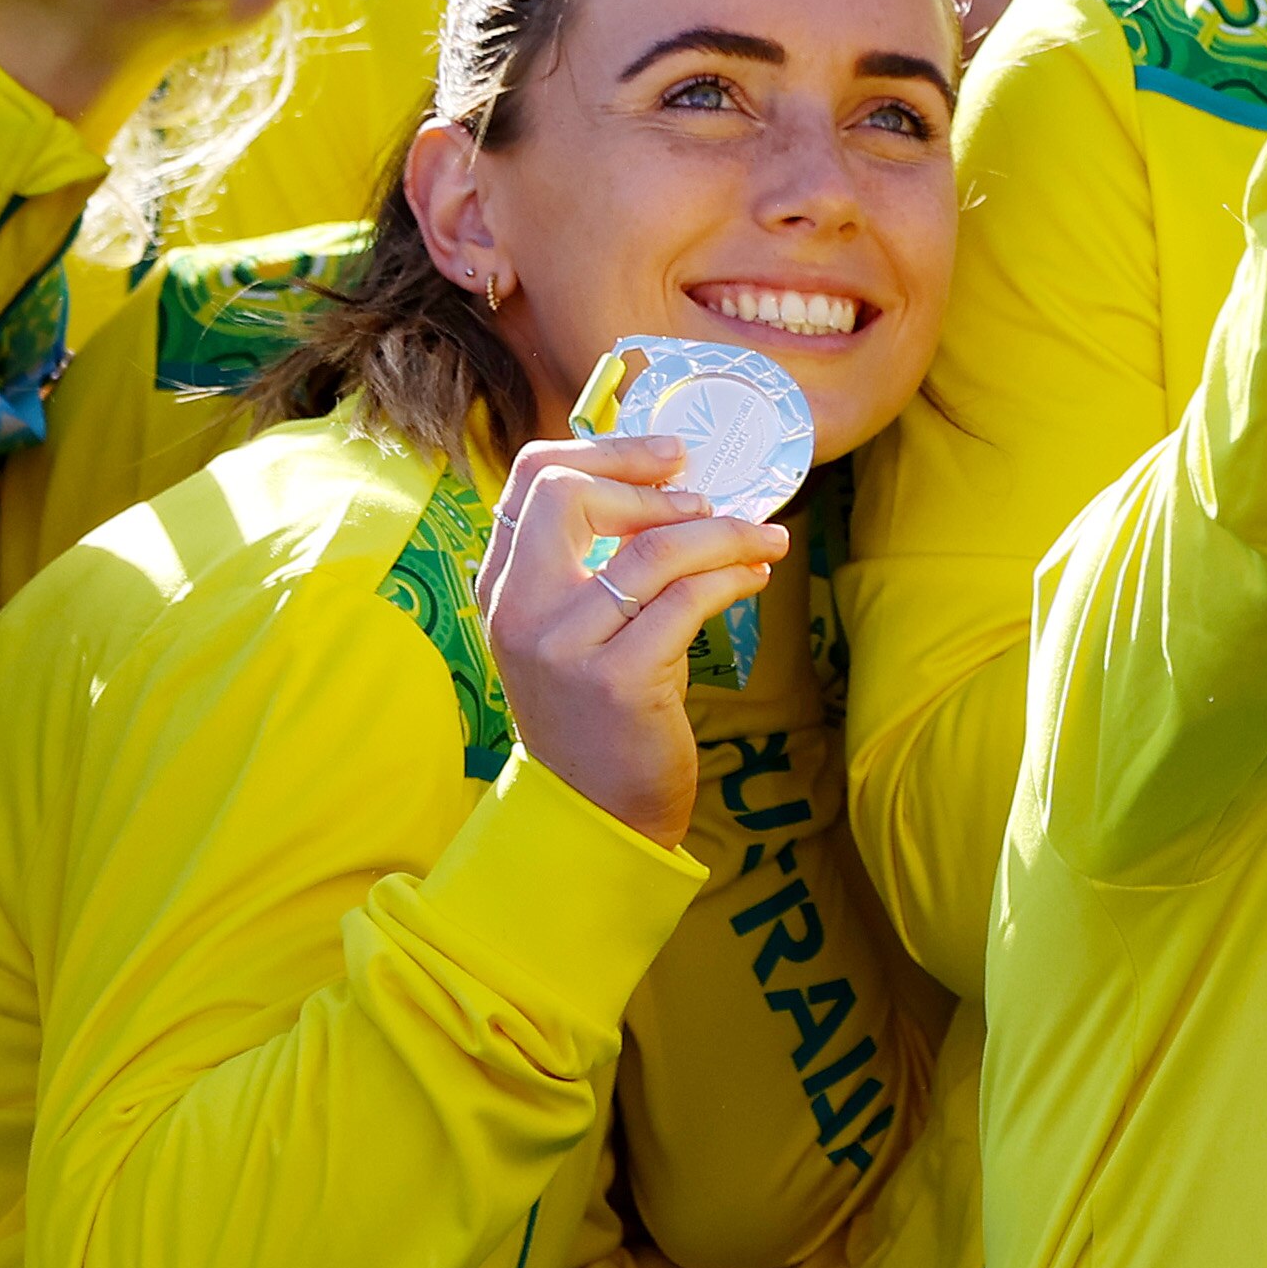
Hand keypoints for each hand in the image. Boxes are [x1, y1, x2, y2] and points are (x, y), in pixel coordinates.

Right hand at [473, 434, 788, 843]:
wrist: (598, 814)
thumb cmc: (602, 713)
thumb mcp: (579, 631)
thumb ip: (596, 564)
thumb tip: (672, 490)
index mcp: (504, 589)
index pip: (528, 482)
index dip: (603, 453)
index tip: (665, 457)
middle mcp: (520, 612)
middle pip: (568, 495)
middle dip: (650, 483)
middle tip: (705, 499)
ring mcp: (563, 646)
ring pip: (653, 548)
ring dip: (724, 532)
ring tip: (763, 539)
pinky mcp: (618, 680)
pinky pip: (688, 598)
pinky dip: (734, 576)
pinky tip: (756, 578)